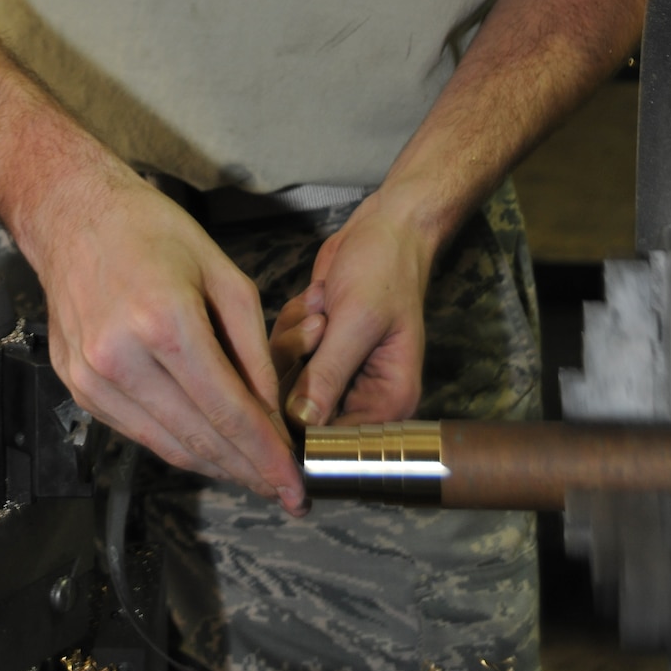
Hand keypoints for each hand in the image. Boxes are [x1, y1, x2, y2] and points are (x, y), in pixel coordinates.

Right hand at [28, 159, 305, 512]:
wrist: (73, 213)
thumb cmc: (149, 230)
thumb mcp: (223, 273)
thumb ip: (253, 345)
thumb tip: (272, 408)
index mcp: (164, 320)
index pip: (227, 409)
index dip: (266, 453)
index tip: (293, 482)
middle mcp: (121, 356)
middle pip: (197, 437)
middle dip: (246, 470)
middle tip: (281, 488)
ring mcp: (92, 376)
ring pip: (164, 445)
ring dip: (212, 466)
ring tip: (250, 474)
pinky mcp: (77, 386)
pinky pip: (135, 430)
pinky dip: (173, 444)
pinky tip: (204, 446)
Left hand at [270, 191, 434, 428]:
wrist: (383, 228)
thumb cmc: (383, 272)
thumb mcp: (357, 321)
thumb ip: (329, 374)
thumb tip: (301, 425)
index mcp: (387, 402)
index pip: (339, 442)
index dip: (305, 427)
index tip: (284, 397)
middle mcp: (361, 396)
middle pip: (303, 413)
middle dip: (299, 364)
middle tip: (319, 324)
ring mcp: (335, 372)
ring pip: (286, 379)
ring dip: (294, 338)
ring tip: (321, 306)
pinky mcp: (316, 350)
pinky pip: (283, 353)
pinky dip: (291, 324)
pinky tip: (315, 299)